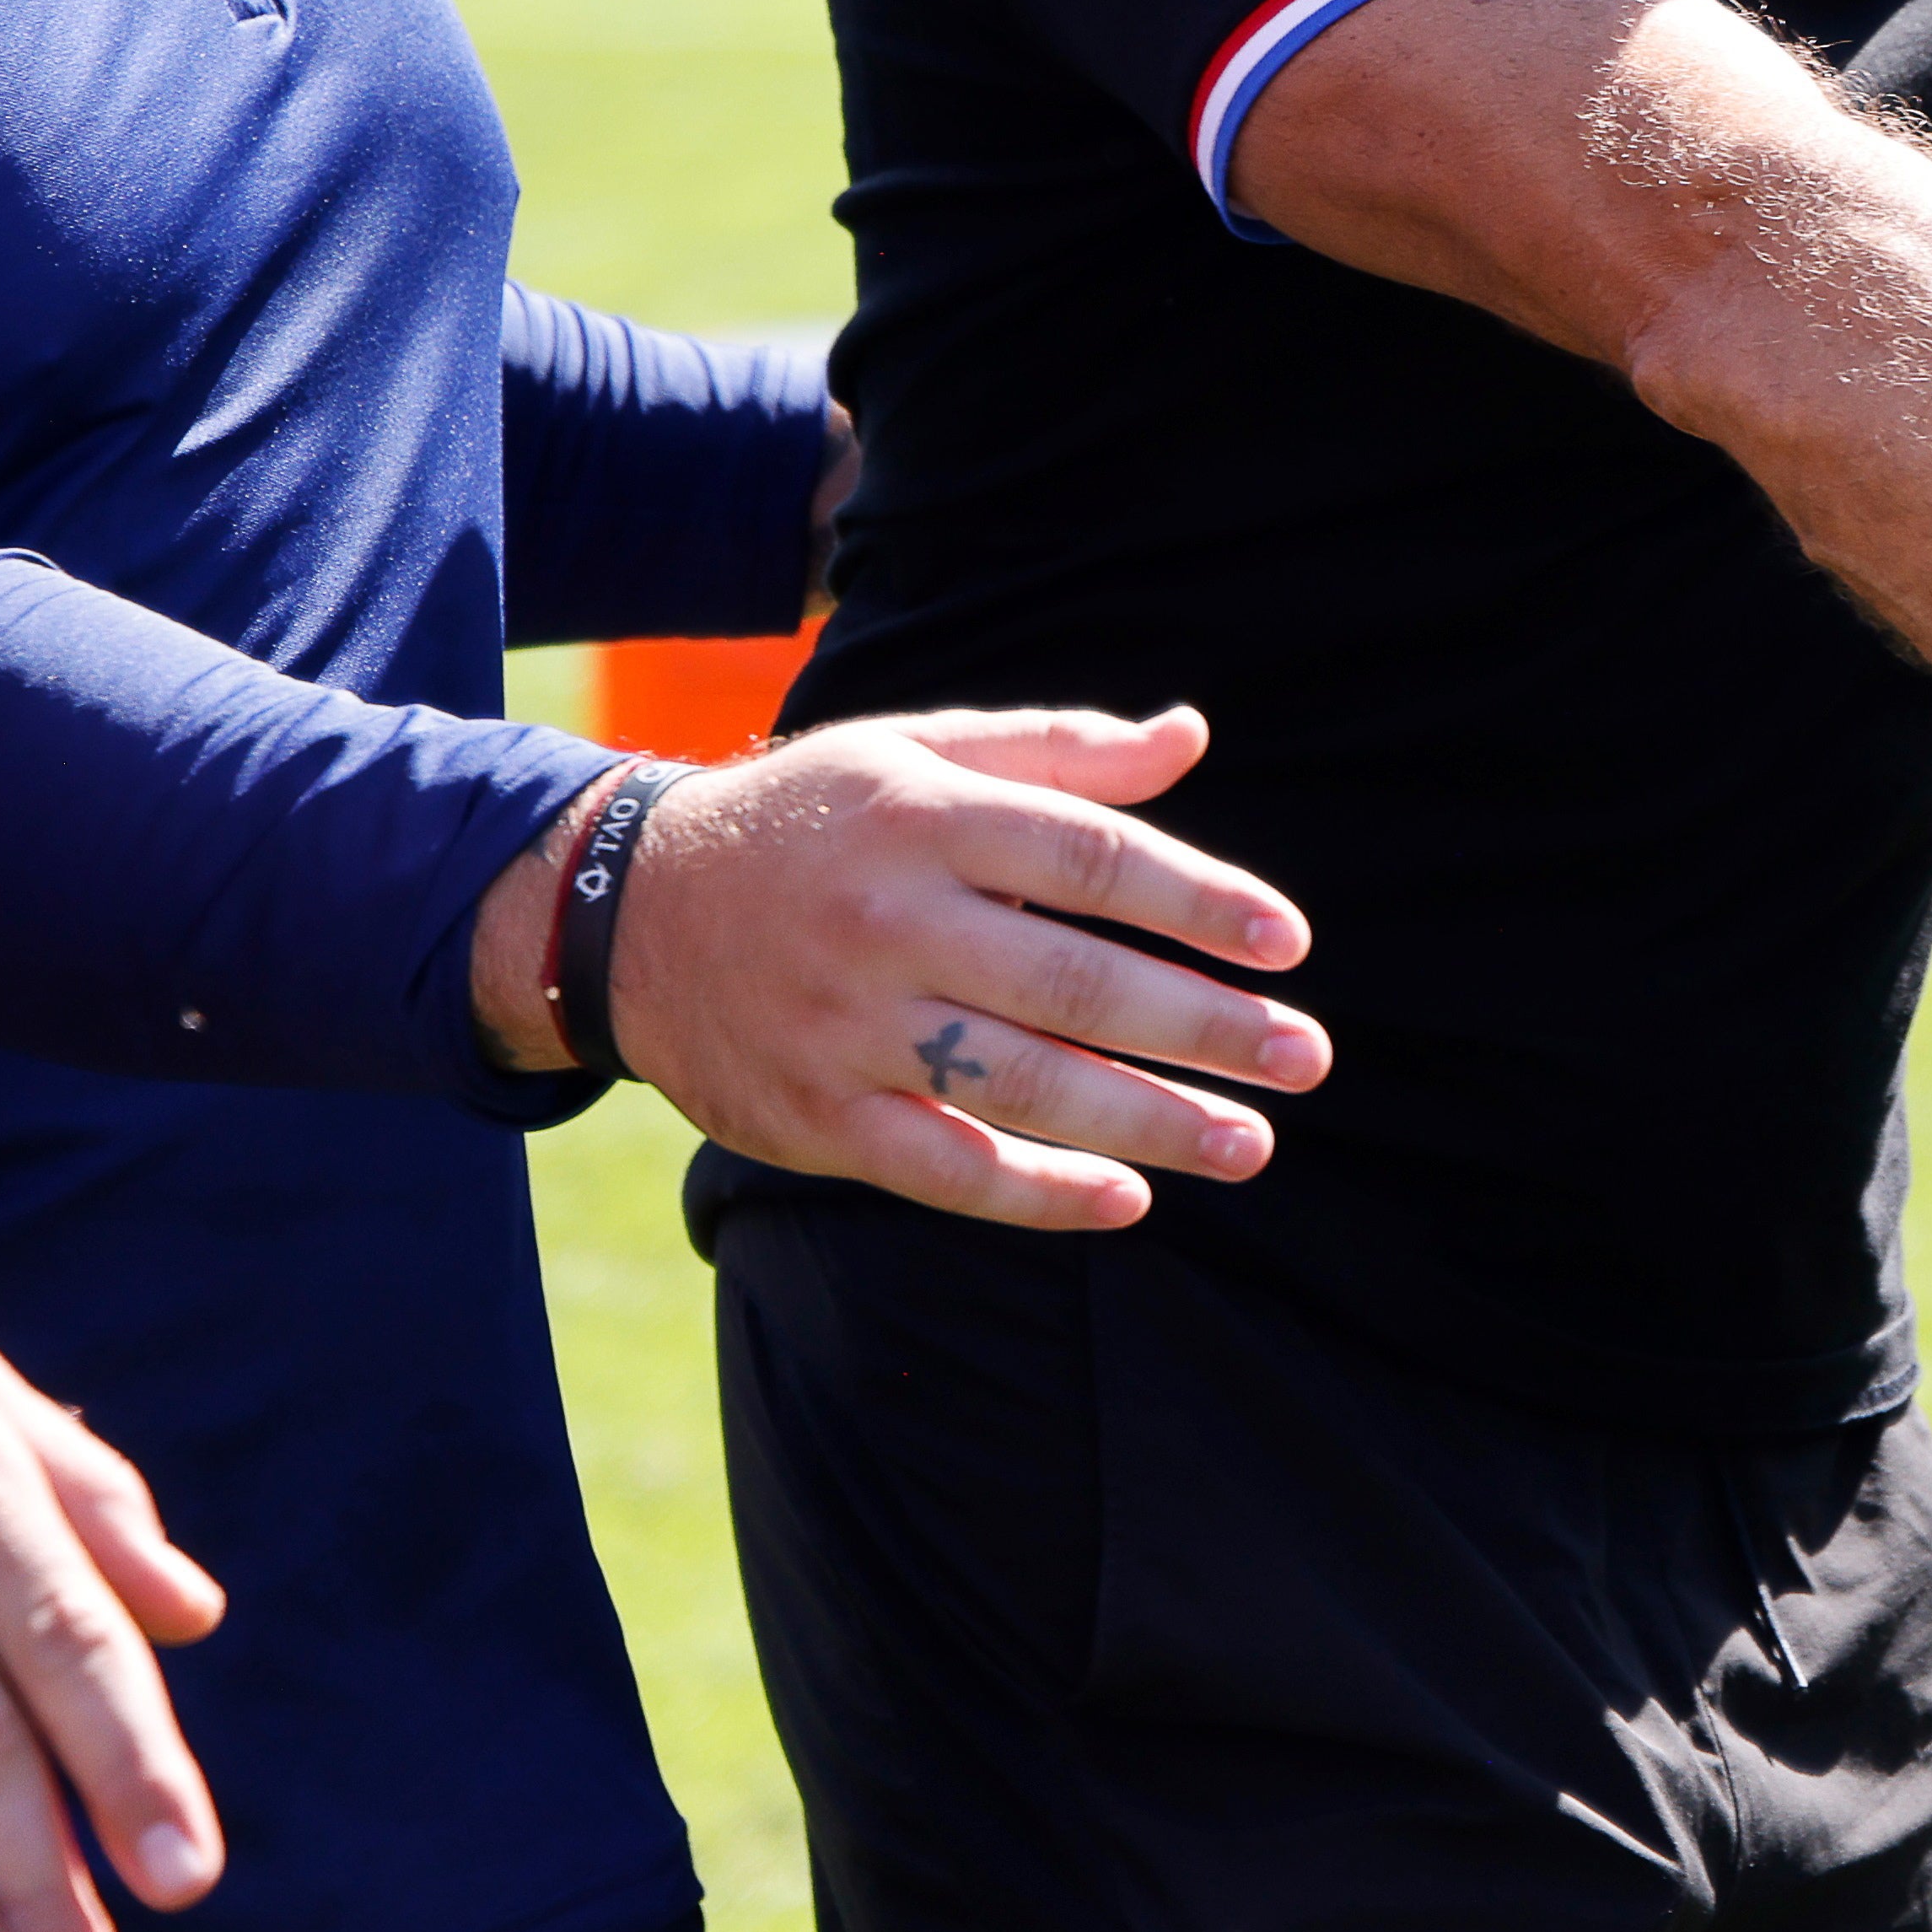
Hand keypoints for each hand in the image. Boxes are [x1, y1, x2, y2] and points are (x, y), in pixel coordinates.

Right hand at [471, 707, 1330, 1227]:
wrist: (624, 909)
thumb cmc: (814, 821)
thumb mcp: (919, 754)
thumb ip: (1059, 752)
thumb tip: (1190, 733)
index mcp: (925, 819)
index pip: (1091, 859)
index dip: (1197, 901)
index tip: (1287, 944)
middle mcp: (888, 923)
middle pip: (1073, 985)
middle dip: (1204, 1029)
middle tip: (1308, 1057)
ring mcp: (849, 1029)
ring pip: (1022, 1087)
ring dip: (1150, 1122)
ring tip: (1251, 1142)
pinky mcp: (815, 1118)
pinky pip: (942, 1168)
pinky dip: (1038, 1192)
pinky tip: (1126, 1197)